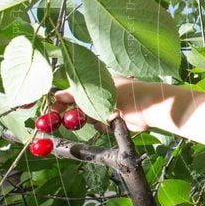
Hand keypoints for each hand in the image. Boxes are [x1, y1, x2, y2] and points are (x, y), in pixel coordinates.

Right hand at [52, 75, 166, 132]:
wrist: (151, 107)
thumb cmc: (127, 93)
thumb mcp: (99, 92)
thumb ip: (77, 95)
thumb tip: (57, 96)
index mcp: (97, 80)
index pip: (73, 89)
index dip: (62, 100)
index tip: (53, 110)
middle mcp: (101, 92)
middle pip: (78, 104)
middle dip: (74, 113)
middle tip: (68, 121)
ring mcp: (108, 105)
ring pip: (88, 116)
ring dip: (91, 119)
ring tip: (103, 116)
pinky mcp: (114, 118)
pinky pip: (100, 125)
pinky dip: (103, 126)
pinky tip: (112, 122)